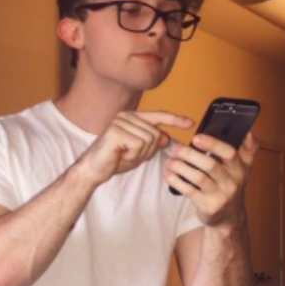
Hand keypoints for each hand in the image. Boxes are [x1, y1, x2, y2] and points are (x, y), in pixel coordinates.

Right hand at [78, 111, 193, 185]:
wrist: (94, 170)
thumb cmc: (114, 160)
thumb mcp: (139, 151)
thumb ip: (152, 142)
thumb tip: (166, 137)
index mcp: (132, 117)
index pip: (158, 116)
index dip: (175, 120)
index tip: (190, 123)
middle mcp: (126, 115)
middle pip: (156, 133)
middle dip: (148, 151)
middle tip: (131, 155)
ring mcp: (120, 121)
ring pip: (149, 139)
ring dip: (140, 154)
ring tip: (124, 154)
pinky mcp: (116, 131)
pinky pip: (139, 145)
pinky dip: (133, 155)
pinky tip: (120, 155)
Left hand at [164, 132, 259, 226]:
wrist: (229, 217)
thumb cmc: (230, 185)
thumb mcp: (243, 169)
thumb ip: (247, 150)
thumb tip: (248, 133)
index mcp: (240, 169)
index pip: (229, 154)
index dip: (213, 144)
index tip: (196, 137)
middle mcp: (232, 183)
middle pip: (211, 165)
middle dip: (190, 154)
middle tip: (175, 147)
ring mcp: (221, 197)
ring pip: (198, 178)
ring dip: (181, 167)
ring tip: (169, 161)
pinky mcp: (208, 207)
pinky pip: (190, 192)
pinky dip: (177, 182)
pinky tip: (168, 174)